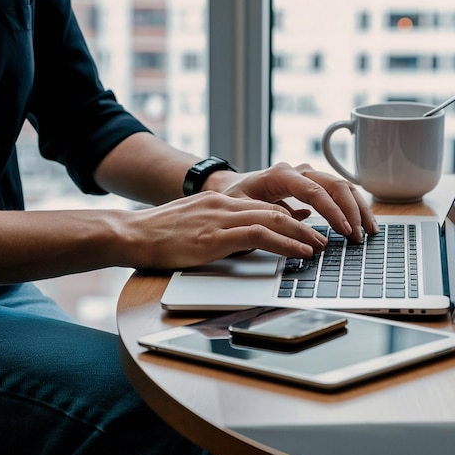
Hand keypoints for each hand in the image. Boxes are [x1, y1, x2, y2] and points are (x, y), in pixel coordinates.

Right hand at [127, 191, 328, 269]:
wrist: (131, 234)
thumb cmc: (160, 235)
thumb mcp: (196, 224)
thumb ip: (221, 226)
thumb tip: (247, 238)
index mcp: (221, 202)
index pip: (265, 206)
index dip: (292, 218)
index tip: (309, 229)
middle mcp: (224, 205)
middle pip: (275, 210)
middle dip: (304, 226)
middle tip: (323, 239)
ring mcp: (220, 219)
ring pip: (273, 220)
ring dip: (301, 234)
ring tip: (319, 247)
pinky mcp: (215, 237)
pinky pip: (258, 236)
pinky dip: (284, 243)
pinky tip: (299, 252)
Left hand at [216, 162, 377, 242]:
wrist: (231, 186)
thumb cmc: (235, 197)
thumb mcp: (242, 208)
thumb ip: (266, 215)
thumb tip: (296, 228)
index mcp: (282, 174)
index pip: (315, 191)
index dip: (332, 211)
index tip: (344, 231)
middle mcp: (299, 171)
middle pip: (335, 185)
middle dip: (352, 211)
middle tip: (359, 236)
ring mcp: (309, 175)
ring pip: (342, 186)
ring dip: (359, 208)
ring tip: (369, 231)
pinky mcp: (315, 183)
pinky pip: (339, 192)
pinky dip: (354, 206)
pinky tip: (363, 223)